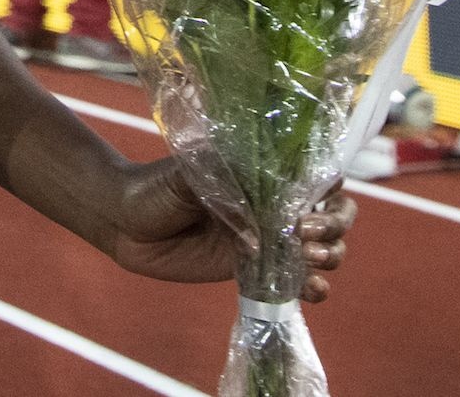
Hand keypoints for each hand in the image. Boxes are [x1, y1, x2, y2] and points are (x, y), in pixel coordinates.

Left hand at [102, 157, 354, 297]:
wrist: (124, 224)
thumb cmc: (154, 187)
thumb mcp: (185, 176)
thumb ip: (218, 184)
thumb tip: (253, 206)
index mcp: (260, 170)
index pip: (313, 172)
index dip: (326, 185)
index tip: (314, 197)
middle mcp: (271, 202)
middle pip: (331, 211)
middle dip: (334, 223)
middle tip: (306, 232)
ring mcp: (267, 237)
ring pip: (322, 246)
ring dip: (330, 254)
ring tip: (311, 258)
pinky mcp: (254, 269)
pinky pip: (294, 279)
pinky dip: (312, 286)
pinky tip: (311, 290)